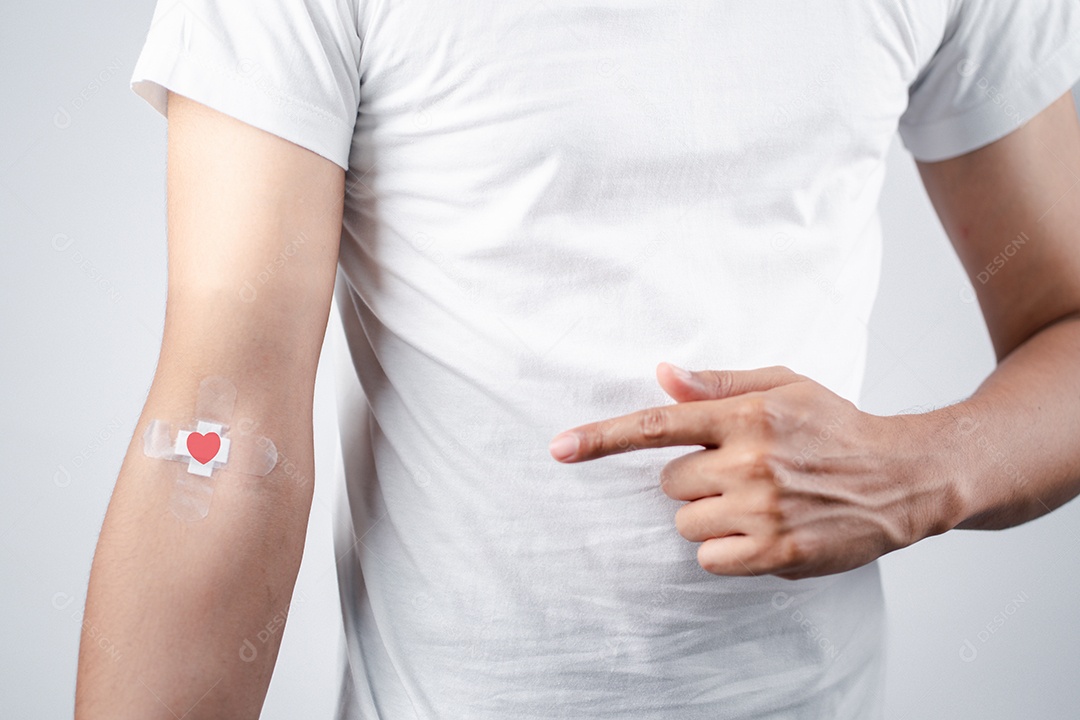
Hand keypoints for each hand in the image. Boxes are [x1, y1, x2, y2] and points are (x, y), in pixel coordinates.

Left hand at [548, 363, 959, 579]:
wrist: (902, 477)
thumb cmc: (836, 427)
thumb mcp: (784, 386)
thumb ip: (719, 384)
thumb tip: (662, 373)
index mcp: (745, 415)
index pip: (658, 425)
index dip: (602, 437)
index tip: (558, 448)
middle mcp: (748, 461)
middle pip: (668, 483)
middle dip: (695, 480)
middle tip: (742, 473)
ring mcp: (762, 509)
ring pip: (686, 523)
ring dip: (710, 517)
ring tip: (759, 503)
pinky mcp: (776, 552)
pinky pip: (710, 559)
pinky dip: (726, 551)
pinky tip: (763, 532)